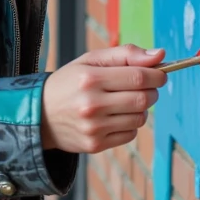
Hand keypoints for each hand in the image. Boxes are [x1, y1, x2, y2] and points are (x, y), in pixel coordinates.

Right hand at [40, 44, 166, 152]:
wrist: (39, 115)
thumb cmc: (69, 83)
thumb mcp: (90, 60)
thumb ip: (125, 54)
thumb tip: (160, 55)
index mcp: (90, 78)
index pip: (139, 77)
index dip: (157, 75)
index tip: (159, 74)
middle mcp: (91, 104)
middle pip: (143, 99)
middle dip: (152, 91)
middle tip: (144, 87)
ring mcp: (93, 127)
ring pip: (140, 118)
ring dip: (141, 109)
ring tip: (126, 102)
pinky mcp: (95, 144)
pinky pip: (130, 135)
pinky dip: (130, 125)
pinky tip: (115, 117)